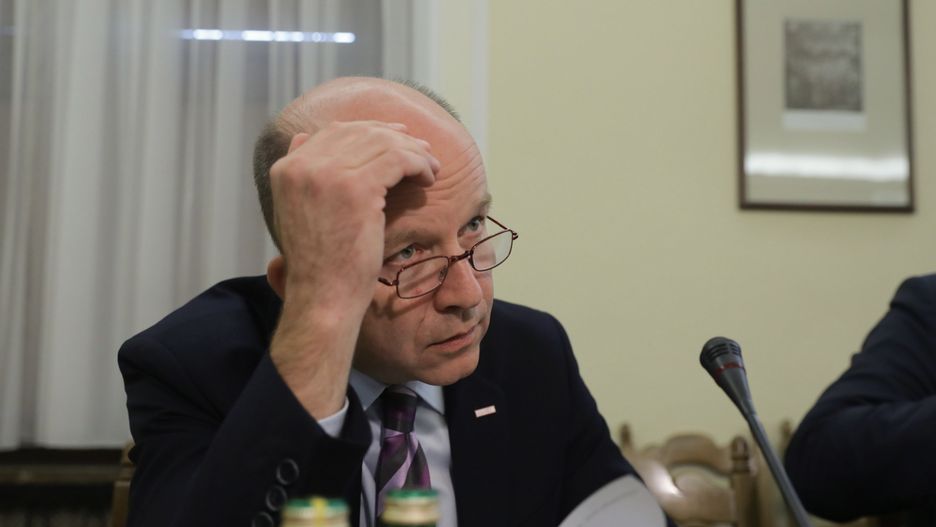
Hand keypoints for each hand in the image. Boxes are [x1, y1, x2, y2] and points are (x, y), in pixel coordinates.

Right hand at [267, 121, 438, 417]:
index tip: (395, 140)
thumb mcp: (299, 213)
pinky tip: (428, 180)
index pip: (333, 132)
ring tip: (430, 168)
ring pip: (382, 142)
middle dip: (394, 137)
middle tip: (420, 151)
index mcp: (285, 169)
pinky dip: (418, 164)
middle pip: (359, 132)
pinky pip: (398, 159)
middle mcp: (301, 165)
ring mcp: (326, 173)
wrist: (323, 299)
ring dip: (413, 152)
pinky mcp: (355, 186)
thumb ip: (304, 176)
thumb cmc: (321, 265)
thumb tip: (305, 136)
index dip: (369, 132)